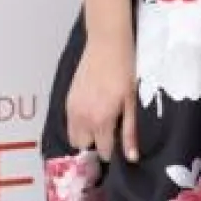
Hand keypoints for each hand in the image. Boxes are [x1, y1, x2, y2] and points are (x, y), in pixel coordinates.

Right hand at [66, 39, 138, 163]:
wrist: (107, 43)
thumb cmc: (125, 70)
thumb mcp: (132, 102)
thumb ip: (130, 131)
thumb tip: (131, 157)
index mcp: (100, 120)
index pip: (102, 151)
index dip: (112, 150)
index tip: (118, 144)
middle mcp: (81, 117)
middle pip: (82, 146)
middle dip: (94, 143)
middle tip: (108, 131)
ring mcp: (72, 107)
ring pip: (72, 135)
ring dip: (84, 133)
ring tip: (100, 121)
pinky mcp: (68, 97)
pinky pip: (69, 121)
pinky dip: (78, 121)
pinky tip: (92, 109)